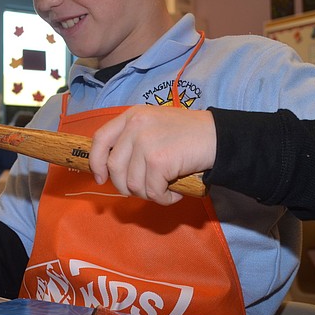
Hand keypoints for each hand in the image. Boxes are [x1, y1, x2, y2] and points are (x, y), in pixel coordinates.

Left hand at [89, 105, 215, 204]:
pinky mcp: (158, 161)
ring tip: (164, 188)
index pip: (100, 139)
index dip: (96, 162)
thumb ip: (132, 139)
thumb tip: (110, 170)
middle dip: (125, 186)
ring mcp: (146, 143)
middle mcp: (135, 126)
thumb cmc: (188, 134)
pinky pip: (152, 192)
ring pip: (132, 184)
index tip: (101, 178)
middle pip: (113, 167)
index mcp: (131, 116)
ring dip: (148, 193)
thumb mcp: (154, 125)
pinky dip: (163, 199)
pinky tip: (174, 193)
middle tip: (144, 189)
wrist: (218, 136)